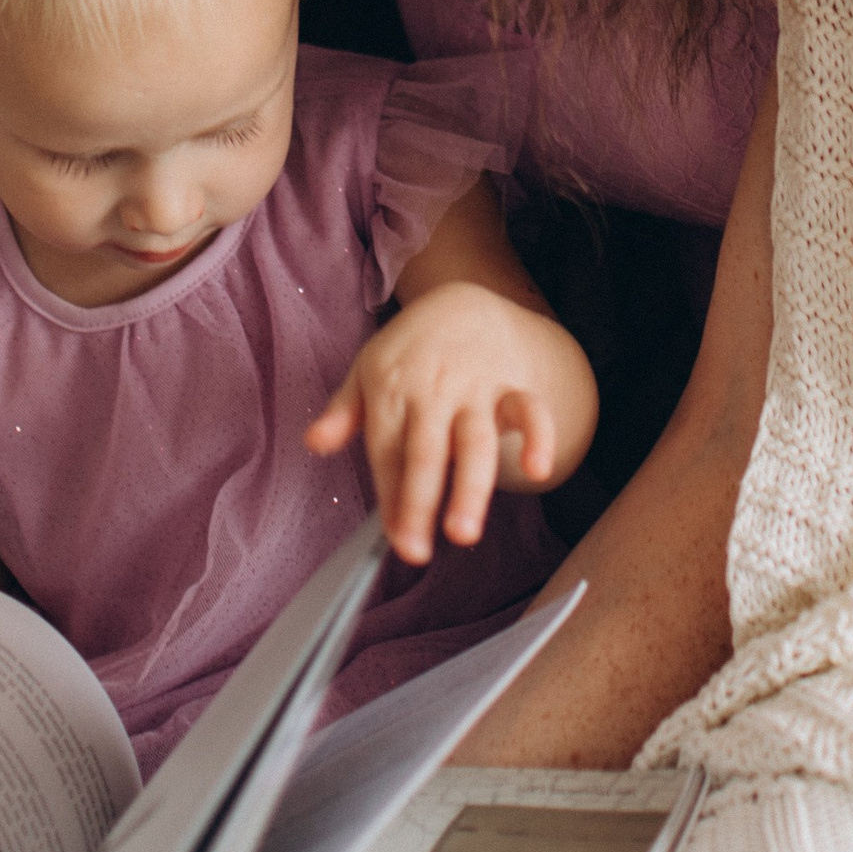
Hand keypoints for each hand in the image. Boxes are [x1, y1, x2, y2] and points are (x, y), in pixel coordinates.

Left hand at [305, 281, 590, 562]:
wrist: (461, 301)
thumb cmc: (409, 350)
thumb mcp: (367, 370)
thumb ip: (343, 411)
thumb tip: (314, 443)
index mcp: (391, 391)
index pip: (387, 453)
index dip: (390, 498)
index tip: (393, 539)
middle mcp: (432, 393)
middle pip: (425, 454)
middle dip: (418, 503)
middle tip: (414, 550)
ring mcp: (474, 390)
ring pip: (474, 442)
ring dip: (470, 488)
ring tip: (464, 532)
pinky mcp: (510, 386)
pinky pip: (529, 410)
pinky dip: (538, 437)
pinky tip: (538, 469)